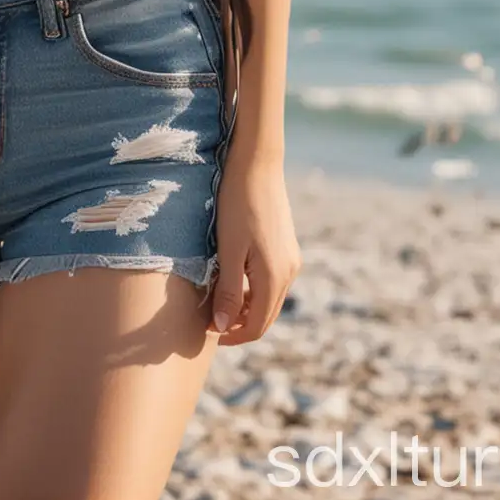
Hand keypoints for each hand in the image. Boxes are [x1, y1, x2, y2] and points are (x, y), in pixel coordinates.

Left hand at [208, 155, 300, 343]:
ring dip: (246, 307)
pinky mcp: (287, 247)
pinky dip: (253, 290)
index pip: (256, 326)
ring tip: (218, 300)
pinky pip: (271, 281)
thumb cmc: (237, 204)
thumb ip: (227, 291)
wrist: (257, 164)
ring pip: (269, 299)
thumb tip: (222, 327)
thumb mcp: (228, 250)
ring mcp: (291, 259)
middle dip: (239, 325)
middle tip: (210, 321)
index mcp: (274, 277)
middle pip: (265, 316)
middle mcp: (289, 272)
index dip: (232, 336)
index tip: (208, 332)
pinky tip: (233, 278)